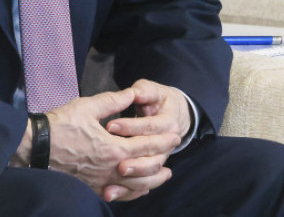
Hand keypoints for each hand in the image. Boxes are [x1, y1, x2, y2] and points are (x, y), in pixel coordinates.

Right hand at [12, 88, 180, 202]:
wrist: (37, 147)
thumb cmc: (61, 125)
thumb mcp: (88, 106)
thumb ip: (113, 101)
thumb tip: (131, 94)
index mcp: (112, 148)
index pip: (145, 145)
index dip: (162, 140)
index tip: (175, 136)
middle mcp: (110, 169)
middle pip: (145, 170)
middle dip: (162, 160)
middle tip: (173, 153)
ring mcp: (101, 181)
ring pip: (134, 186)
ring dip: (152, 181)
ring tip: (164, 175)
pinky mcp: (91, 187)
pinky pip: (118, 194)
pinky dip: (132, 192)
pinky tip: (139, 189)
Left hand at [104, 79, 191, 201]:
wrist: (173, 114)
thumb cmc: (158, 99)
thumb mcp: (152, 90)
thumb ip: (144, 91)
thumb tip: (134, 92)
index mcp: (168, 123)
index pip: (149, 127)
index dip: (130, 126)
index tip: (109, 126)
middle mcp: (167, 146)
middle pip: (152, 158)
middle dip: (133, 161)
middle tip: (115, 161)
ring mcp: (159, 159)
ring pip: (147, 175)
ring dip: (131, 180)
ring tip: (112, 181)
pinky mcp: (149, 170)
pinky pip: (140, 186)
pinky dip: (126, 191)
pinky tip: (109, 193)